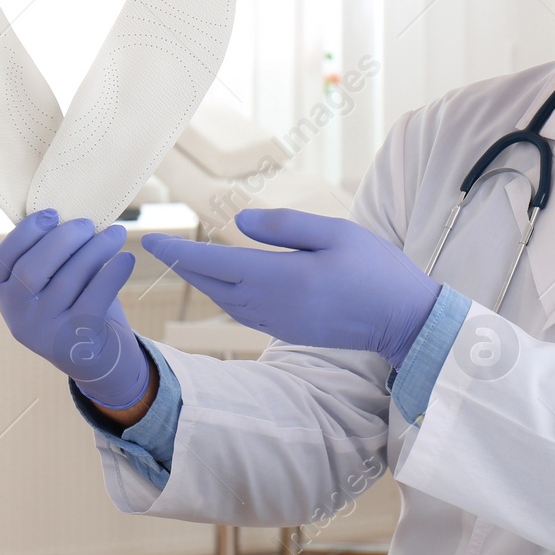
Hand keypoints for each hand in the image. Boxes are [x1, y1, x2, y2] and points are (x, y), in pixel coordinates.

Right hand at [0, 209, 151, 409]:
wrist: (98, 359)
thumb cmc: (77, 304)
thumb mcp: (54, 282)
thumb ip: (53, 254)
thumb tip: (72, 213)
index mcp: (5, 296)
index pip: (0, 262)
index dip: (23, 234)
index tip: (52, 213)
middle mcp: (17, 316)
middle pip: (31, 270)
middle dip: (62, 239)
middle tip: (88, 224)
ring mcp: (43, 332)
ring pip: (67, 281)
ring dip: (95, 250)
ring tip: (116, 234)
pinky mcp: (74, 341)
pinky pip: (93, 300)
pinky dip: (112, 275)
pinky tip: (126, 259)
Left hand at [140, 208, 441, 367]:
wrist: (404, 319)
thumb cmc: (376, 269)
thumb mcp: (336, 232)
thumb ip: (284, 226)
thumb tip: (238, 222)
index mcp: (281, 278)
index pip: (214, 263)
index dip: (179, 251)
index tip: (150, 239)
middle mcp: (272, 306)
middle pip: (212, 285)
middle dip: (183, 266)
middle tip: (159, 246)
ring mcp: (279, 323)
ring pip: (225, 301)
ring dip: (202, 281)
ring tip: (185, 261)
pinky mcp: (289, 332)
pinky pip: (243, 312)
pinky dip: (224, 295)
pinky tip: (224, 283)